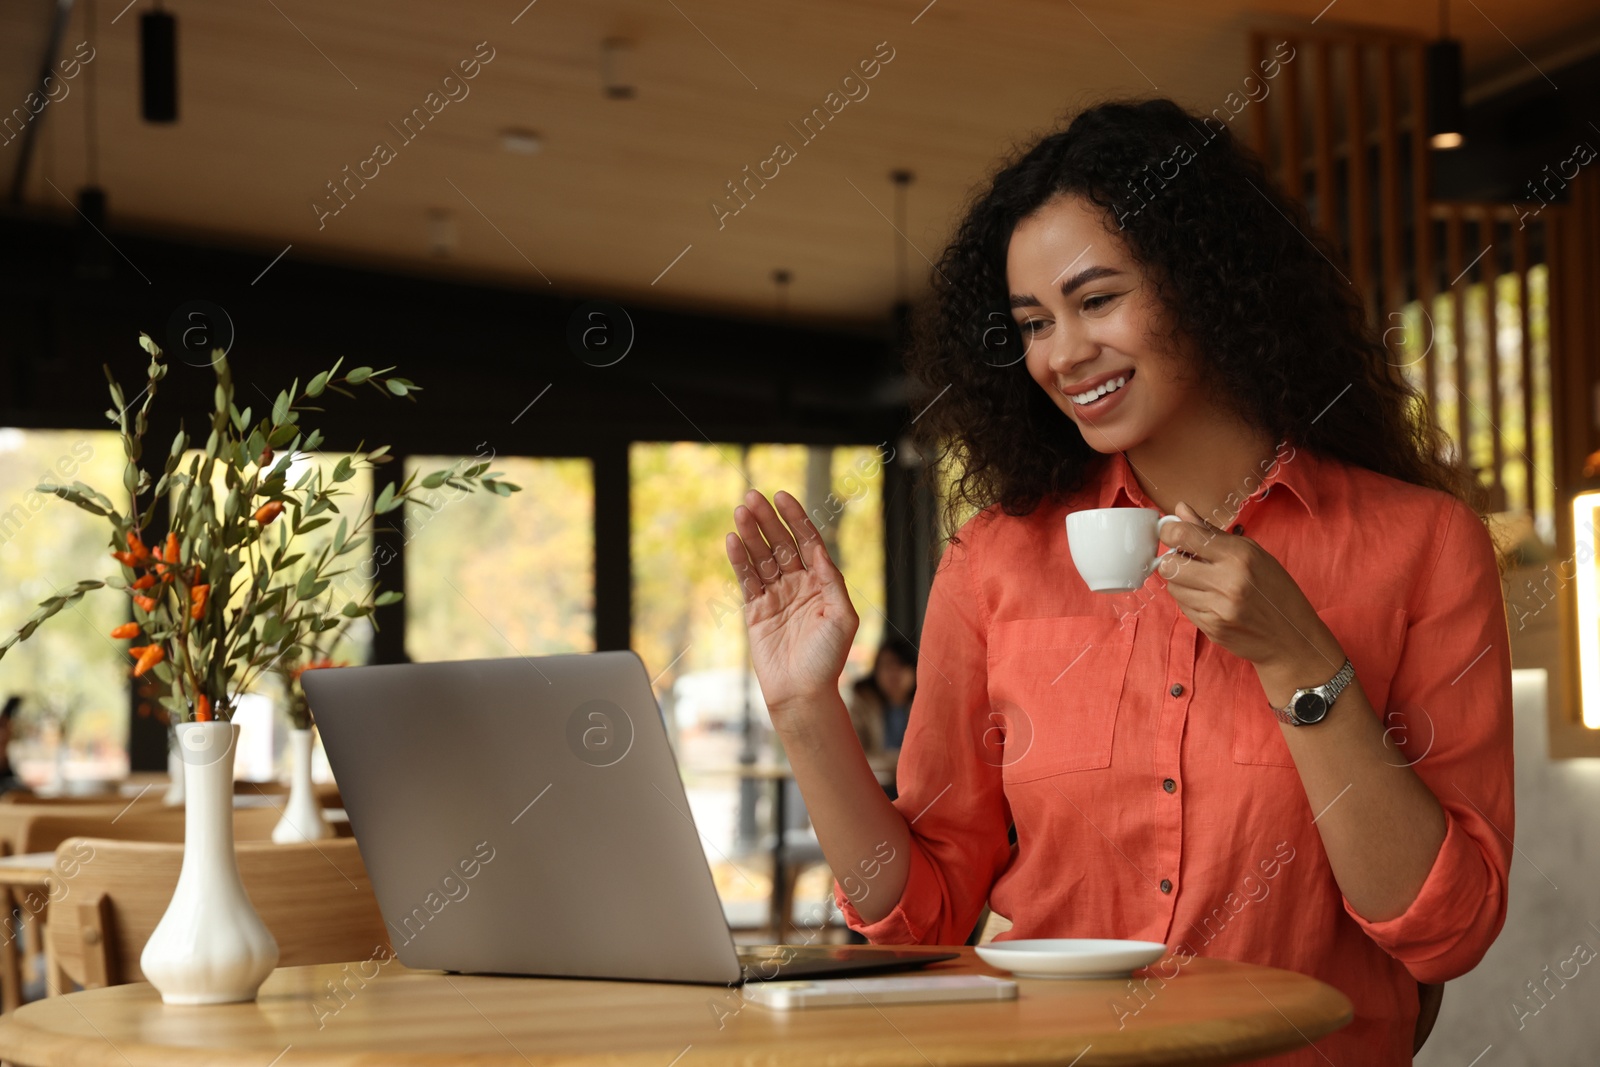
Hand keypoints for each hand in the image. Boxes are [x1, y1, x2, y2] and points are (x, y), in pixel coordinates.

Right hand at [725, 490, 858, 728]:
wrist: (802, 693)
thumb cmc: (828, 659)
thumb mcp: (842, 616)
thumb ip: (831, 580)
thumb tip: (817, 550)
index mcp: (821, 582)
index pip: (807, 541)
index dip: (795, 518)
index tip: (782, 497)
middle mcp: (798, 584)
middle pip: (780, 543)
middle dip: (767, 519)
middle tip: (751, 497)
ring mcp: (776, 595)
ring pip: (761, 557)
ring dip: (750, 534)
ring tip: (739, 512)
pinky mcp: (756, 610)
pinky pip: (746, 580)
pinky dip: (739, 560)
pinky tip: (732, 541)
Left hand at [1157, 502, 1341, 678]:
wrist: (1292, 638)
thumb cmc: (1275, 590)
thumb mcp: (1253, 553)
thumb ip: (1211, 532)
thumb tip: (1179, 510)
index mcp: (1239, 555)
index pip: (1184, 536)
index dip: (1169, 533)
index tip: (1172, 534)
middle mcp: (1228, 581)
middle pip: (1169, 564)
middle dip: (1173, 560)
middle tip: (1187, 561)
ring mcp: (1218, 608)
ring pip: (1172, 587)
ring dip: (1181, 582)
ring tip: (1203, 583)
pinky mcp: (1211, 628)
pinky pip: (1183, 607)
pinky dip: (1190, 600)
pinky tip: (1210, 600)